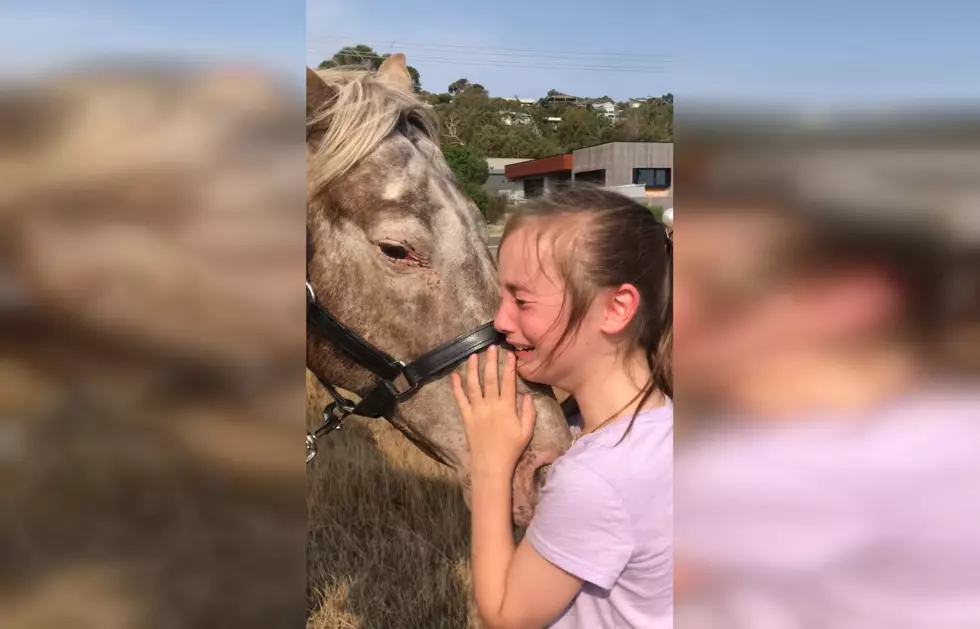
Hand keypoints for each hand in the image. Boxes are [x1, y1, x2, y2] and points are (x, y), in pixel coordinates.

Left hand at [451, 345, 534, 477]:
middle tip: (491, 347)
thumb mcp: (526, 432)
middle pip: (490, 378)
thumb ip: (529, 413)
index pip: (508, 382)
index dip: (509, 366)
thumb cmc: (511, 449)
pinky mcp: (466, 417)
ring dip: (473, 369)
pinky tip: (454, 375)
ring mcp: (476, 410)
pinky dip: (456, 387)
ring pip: (473, 385)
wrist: (491, 465)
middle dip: (491, 361)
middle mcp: (490, 405)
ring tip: (474, 355)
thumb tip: (528, 395)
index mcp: (507, 408)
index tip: (509, 354)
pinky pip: (460, 399)